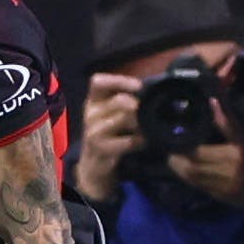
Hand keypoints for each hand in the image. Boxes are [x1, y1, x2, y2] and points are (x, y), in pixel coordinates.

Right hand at [72, 71, 142, 202]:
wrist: (94, 164)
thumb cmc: (108, 133)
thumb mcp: (111, 113)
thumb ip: (125, 100)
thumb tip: (153, 89)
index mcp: (93, 100)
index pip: (98, 82)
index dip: (119, 80)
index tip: (138, 86)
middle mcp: (90, 114)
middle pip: (118, 101)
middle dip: (137, 105)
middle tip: (148, 110)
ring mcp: (94, 132)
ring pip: (122, 119)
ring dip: (140, 123)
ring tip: (148, 127)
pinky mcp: (101, 149)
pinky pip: (126, 141)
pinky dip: (139, 141)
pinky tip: (144, 142)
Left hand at [165, 127, 243, 213]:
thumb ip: (228, 123)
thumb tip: (213, 102)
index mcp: (231, 156)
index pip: (198, 153)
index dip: (182, 148)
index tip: (175, 139)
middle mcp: (223, 173)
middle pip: (191, 168)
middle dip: (177, 161)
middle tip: (171, 151)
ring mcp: (220, 188)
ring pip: (192, 179)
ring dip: (180, 170)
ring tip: (174, 160)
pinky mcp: (220, 197)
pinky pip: (199, 187)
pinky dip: (189, 179)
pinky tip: (186, 172)